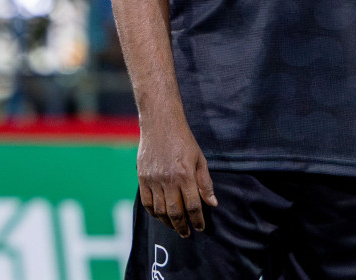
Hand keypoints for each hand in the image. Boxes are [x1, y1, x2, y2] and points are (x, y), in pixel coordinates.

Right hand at [137, 111, 216, 237]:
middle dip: (182, 226)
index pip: (193, 206)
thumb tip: (212, 204)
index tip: (200, 228)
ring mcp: (153, 179)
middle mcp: (168, 179)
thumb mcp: (200, 159)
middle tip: (186, 233)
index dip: (198, 221)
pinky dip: (153, 212)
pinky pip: (146, 201)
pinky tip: (159, 215)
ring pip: (160, 210)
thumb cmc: (183, 140)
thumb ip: (205, 183)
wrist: (160, 122)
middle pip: (175, 212)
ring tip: (174, 227)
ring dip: (168, 222)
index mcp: (185, 175)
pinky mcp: (142, 176)